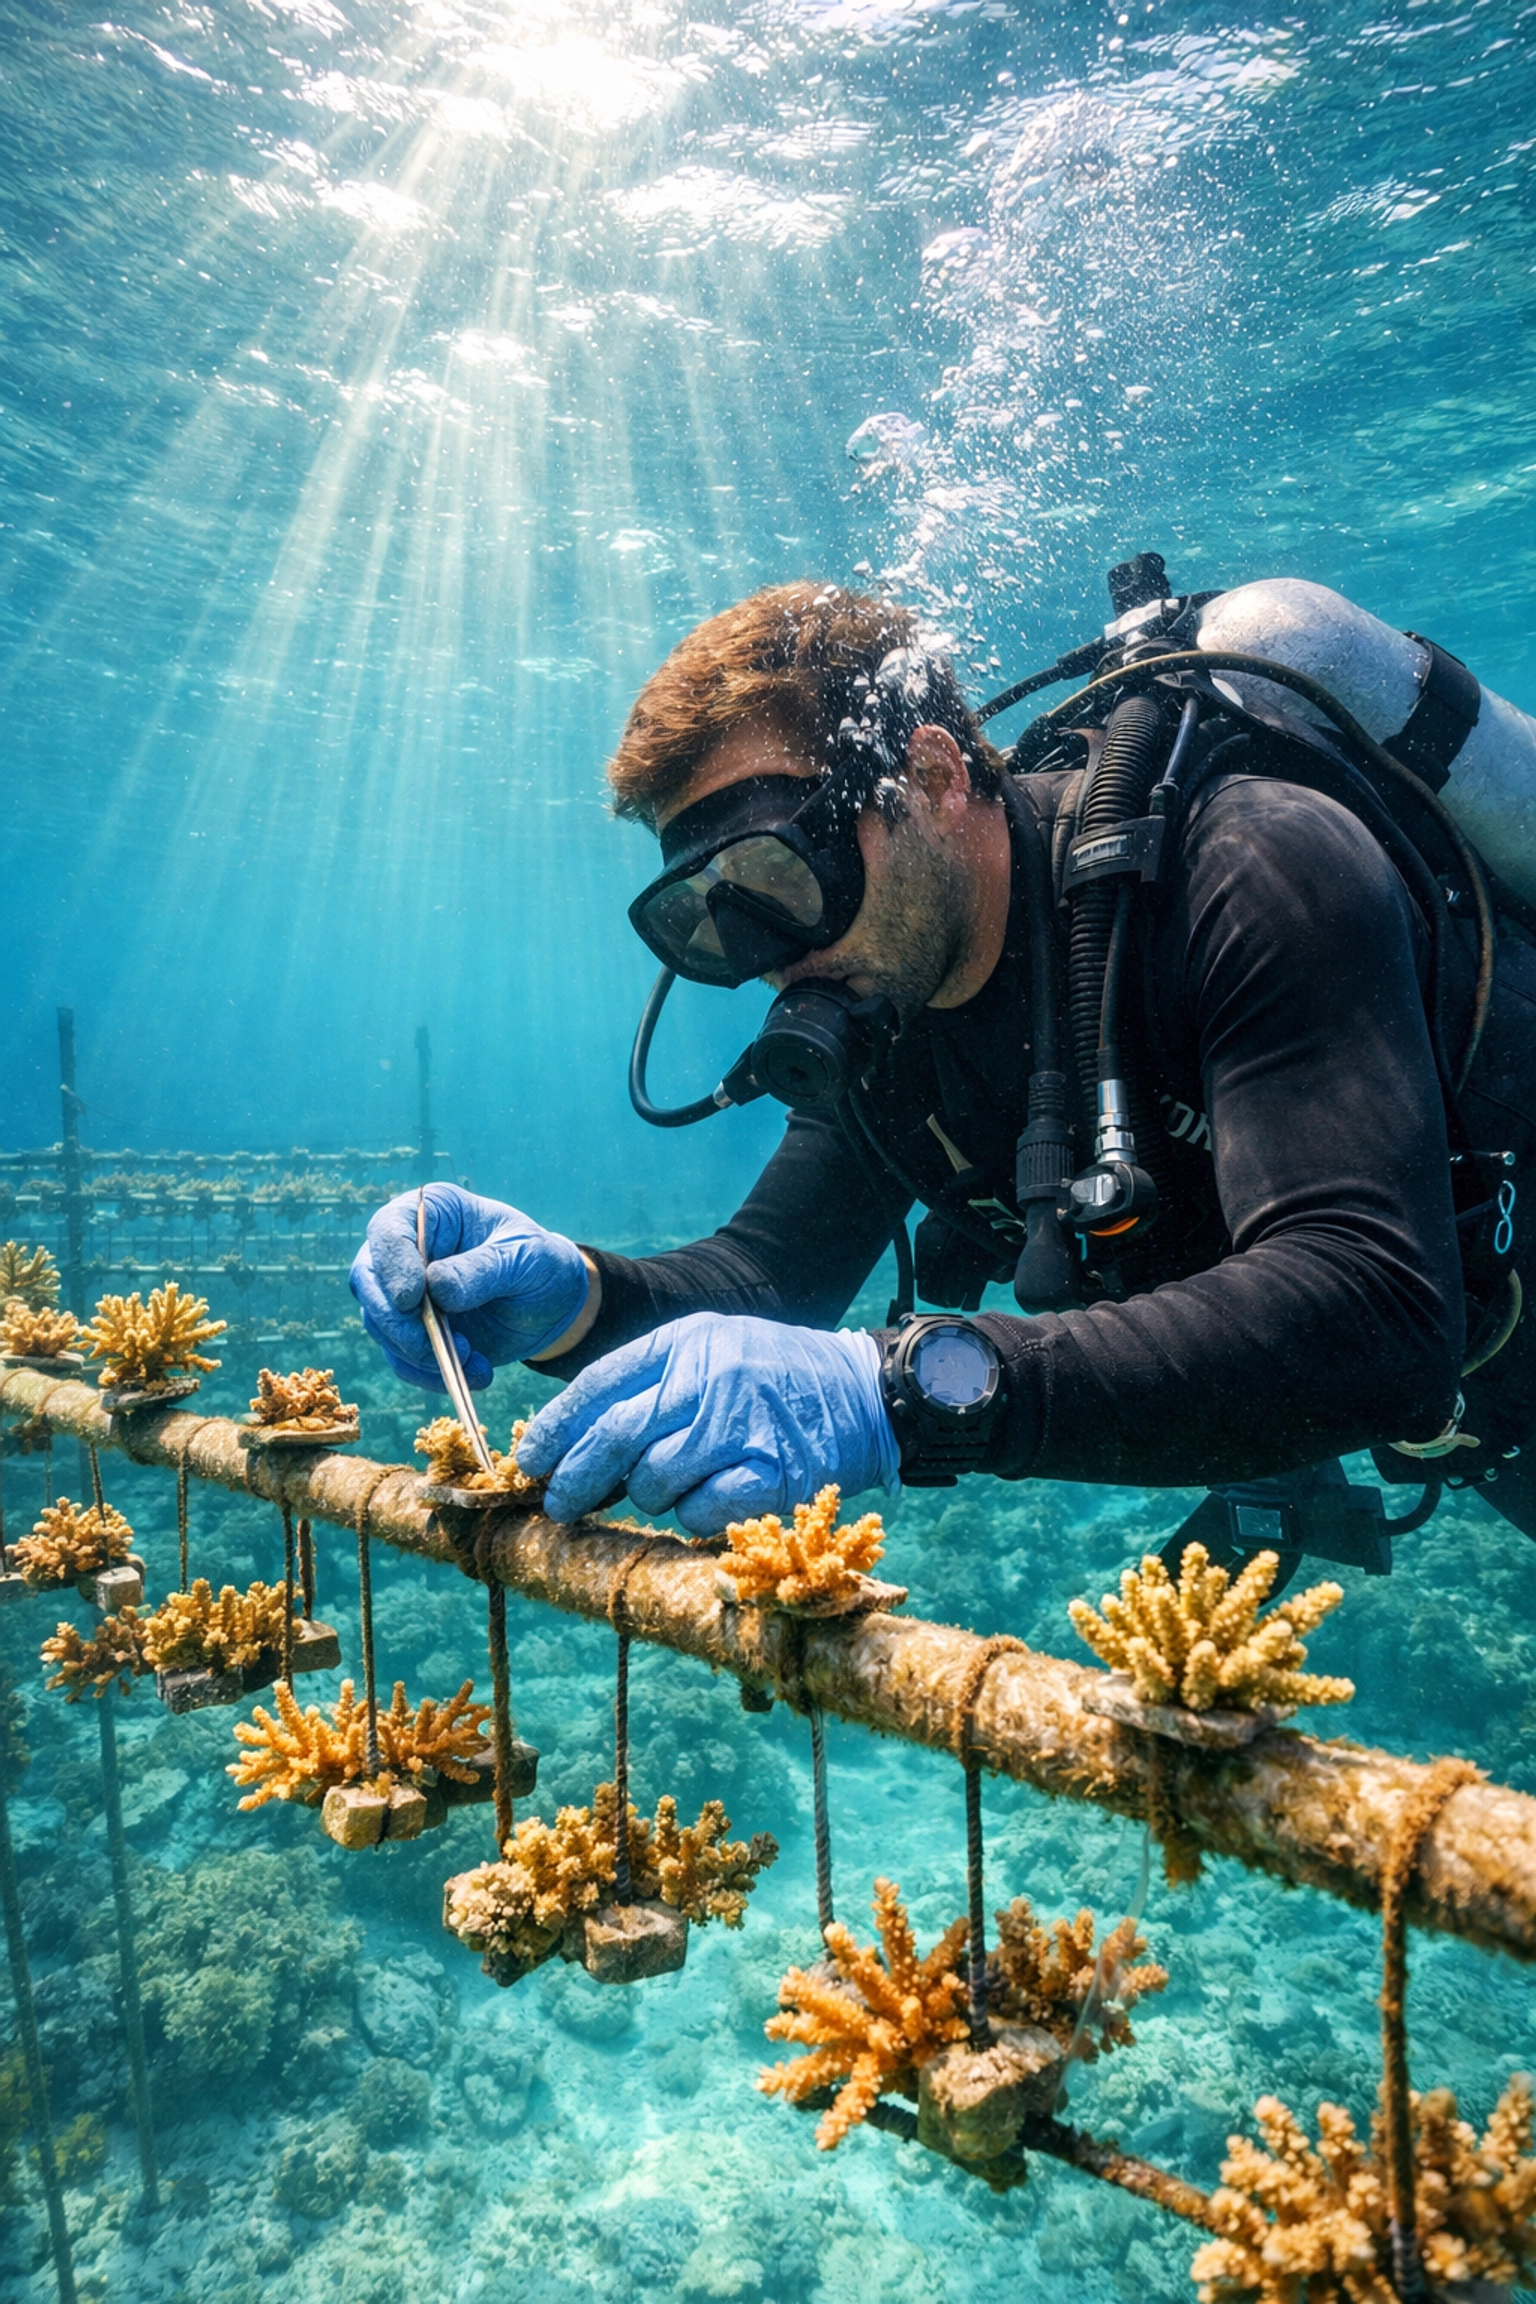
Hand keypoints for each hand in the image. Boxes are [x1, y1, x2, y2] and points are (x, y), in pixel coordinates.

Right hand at [349, 1183, 589, 1392]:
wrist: (551, 1303)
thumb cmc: (538, 1263)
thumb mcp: (524, 1258)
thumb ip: (483, 1269)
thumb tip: (435, 1288)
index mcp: (430, 1213)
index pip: (388, 1230)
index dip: (391, 1264)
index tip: (411, 1299)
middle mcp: (406, 1250)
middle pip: (367, 1281)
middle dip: (395, 1321)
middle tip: (431, 1346)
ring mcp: (403, 1293)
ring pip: (380, 1325)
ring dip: (419, 1353)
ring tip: (472, 1358)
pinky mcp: (412, 1332)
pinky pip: (402, 1359)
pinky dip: (432, 1374)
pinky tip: (476, 1373)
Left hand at [516, 1311, 899, 1536]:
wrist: (866, 1389)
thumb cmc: (775, 1375)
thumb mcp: (711, 1349)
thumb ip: (651, 1384)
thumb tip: (581, 1445)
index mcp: (686, 1342)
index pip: (601, 1384)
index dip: (558, 1428)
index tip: (531, 1460)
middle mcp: (711, 1379)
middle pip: (617, 1437)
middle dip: (576, 1478)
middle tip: (560, 1505)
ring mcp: (743, 1426)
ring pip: (654, 1481)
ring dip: (646, 1497)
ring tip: (667, 1488)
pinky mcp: (774, 1474)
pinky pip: (701, 1511)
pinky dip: (692, 1516)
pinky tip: (706, 1502)